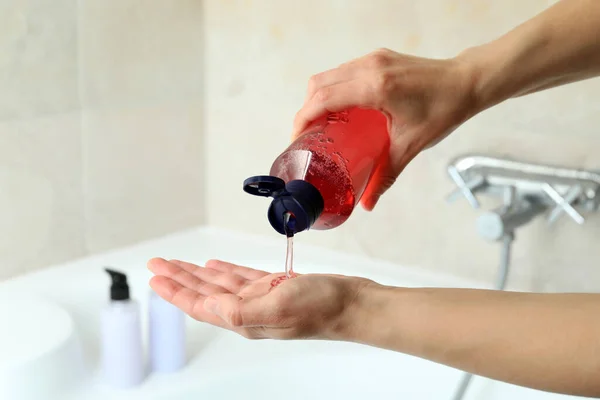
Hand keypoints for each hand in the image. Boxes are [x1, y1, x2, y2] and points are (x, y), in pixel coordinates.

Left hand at [147, 258, 371, 339]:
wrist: (353, 305)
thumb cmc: (322, 307)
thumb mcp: (278, 307)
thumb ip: (240, 311)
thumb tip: (206, 306)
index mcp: (244, 318)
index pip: (199, 305)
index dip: (175, 292)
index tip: (155, 278)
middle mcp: (249, 310)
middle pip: (204, 293)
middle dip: (179, 278)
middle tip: (157, 263)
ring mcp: (262, 298)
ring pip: (220, 284)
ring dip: (197, 273)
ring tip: (177, 264)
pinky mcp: (276, 287)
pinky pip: (242, 277)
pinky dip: (226, 270)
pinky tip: (214, 266)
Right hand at [292, 48, 479, 209]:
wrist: (466, 82)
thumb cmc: (444, 109)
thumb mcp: (411, 144)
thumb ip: (386, 174)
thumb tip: (368, 202)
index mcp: (376, 87)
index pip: (324, 98)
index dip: (303, 118)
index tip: (297, 138)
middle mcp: (370, 67)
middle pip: (319, 84)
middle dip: (306, 109)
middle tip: (307, 135)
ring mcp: (373, 58)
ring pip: (329, 74)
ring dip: (318, 97)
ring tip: (320, 124)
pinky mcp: (378, 57)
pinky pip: (344, 71)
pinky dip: (334, 89)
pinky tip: (341, 109)